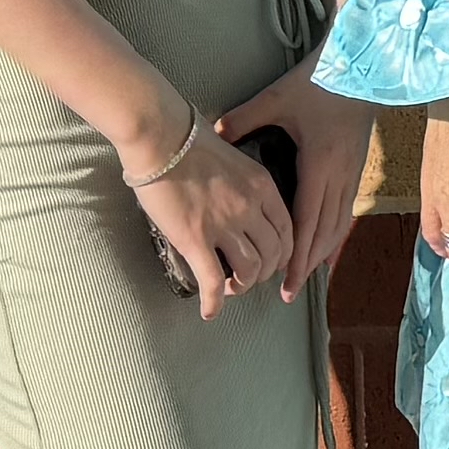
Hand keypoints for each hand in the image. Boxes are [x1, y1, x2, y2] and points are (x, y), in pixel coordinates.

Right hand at [123, 104, 293, 312]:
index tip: (274, 261)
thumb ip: (242, 181)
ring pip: (250, 270)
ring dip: (243, 286)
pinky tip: (209, 311)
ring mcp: (225, 225)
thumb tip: (235, 196)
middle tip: (250, 277)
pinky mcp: (196, 240)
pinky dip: (214, 302)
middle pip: (274, 254)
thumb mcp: (233, 155)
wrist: (161, 137)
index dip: (284, 252)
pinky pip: (213, 281)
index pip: (287, 229)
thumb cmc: (189, 139)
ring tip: (230, 289)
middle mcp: (250, 208)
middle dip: (265, 273)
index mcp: (262, 186)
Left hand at [227, 70, 381, 291]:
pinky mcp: (357, 166)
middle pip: (324, 232)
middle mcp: (339, 176)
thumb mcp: (277, 98)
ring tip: (307, 275)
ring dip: (323, 253)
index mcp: (318, 165)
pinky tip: (329, 245)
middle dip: (307, 264)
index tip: (286, 282)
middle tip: (291, 291)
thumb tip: (215, 134)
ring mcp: (352, 173)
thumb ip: (244, 118)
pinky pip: (347, 209)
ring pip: (339, 224)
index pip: (306, 222)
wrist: (362, 65)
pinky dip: (336, 233)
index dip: (297, 256)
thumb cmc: (320, 81)